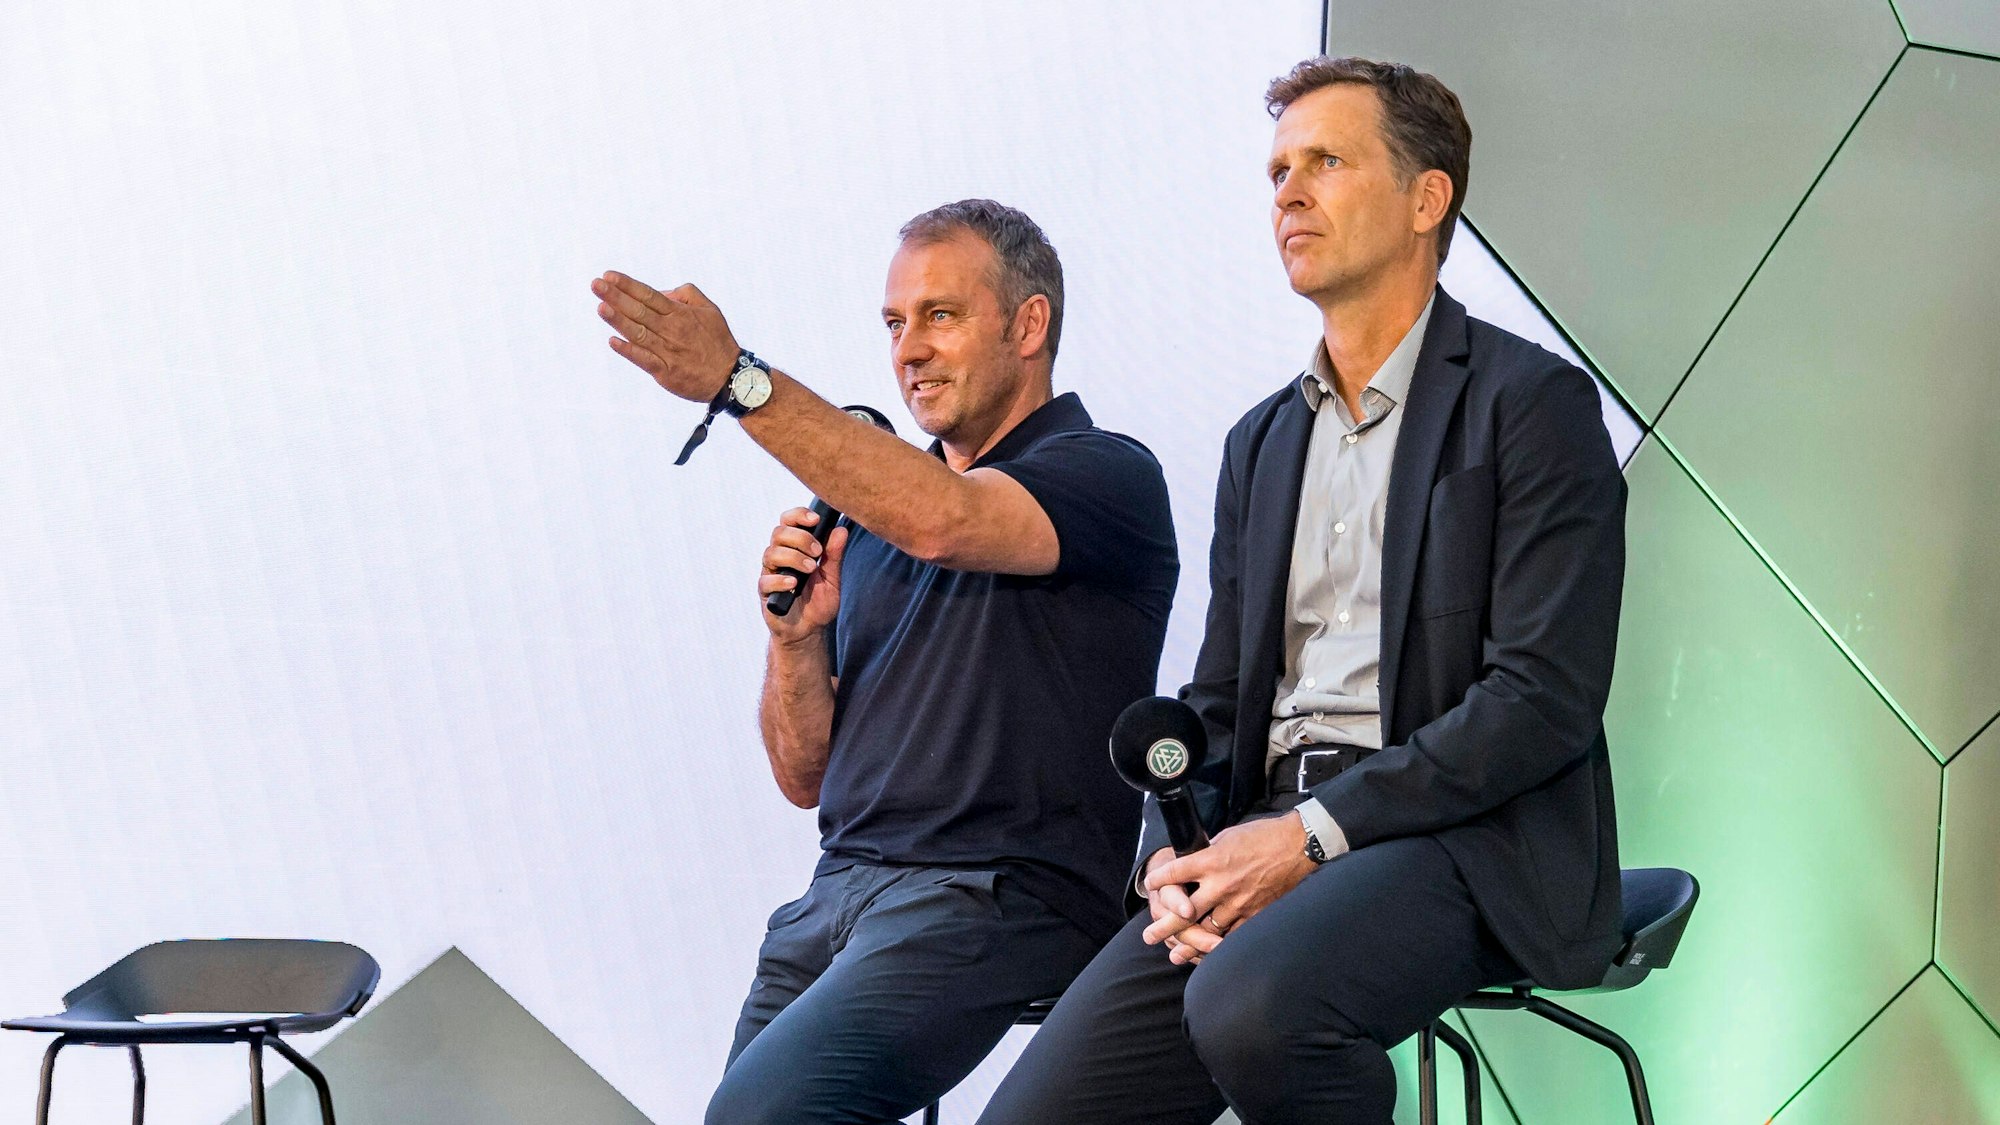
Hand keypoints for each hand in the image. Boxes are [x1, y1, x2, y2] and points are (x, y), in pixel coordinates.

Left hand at [593, 271, 740, 402]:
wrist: (731, 378)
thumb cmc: (718, 342)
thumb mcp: (710, 310)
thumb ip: (686, 294)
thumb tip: (661, 291)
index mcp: (680, 314)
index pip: (649, 295)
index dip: (628, 285)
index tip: (609, 276)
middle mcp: (672, 330)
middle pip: (639, 311)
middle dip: (616, 296)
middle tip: (596, 285)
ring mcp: (668, 351)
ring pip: (638, 333)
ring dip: (618, 320)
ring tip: (600, 307)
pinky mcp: (666, 372)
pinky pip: (644, 359)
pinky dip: (628, 351)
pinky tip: (613, 341)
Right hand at [760, 507, 848, 641]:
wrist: (808, 631)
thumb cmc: (818, 602)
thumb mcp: (832, 578)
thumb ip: (834, 555)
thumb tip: (841, 529)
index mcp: (793, 548)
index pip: (788, 522)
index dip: (798, 515)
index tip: (815, 519)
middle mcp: (779, 557)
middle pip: (778, 533)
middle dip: (800, 538)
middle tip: (818, 552)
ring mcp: (770, 574)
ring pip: (771, 553)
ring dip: (793, 557)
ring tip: (811, 569)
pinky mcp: (765, 593)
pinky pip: (765, 581)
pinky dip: (781, 580)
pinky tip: (794, 584)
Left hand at [1142, 813, 1317, 964]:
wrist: (1298, 844)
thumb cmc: (1263, 835)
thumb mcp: (1228, 837)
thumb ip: (1208, 853)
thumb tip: (1193, 860)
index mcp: (1211, 860)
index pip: (1175, 873)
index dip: (1158, 880)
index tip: (1151, 886)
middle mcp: (1221, 884)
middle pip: (1185, 912)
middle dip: (1164, 926)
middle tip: (1149, 937)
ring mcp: (1239, 902)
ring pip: (1207, 929)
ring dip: (1190, 943)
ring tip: (1176, 954)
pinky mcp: (1256, 913)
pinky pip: (1233, 935)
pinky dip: (1220, 945)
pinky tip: (1209, 953)